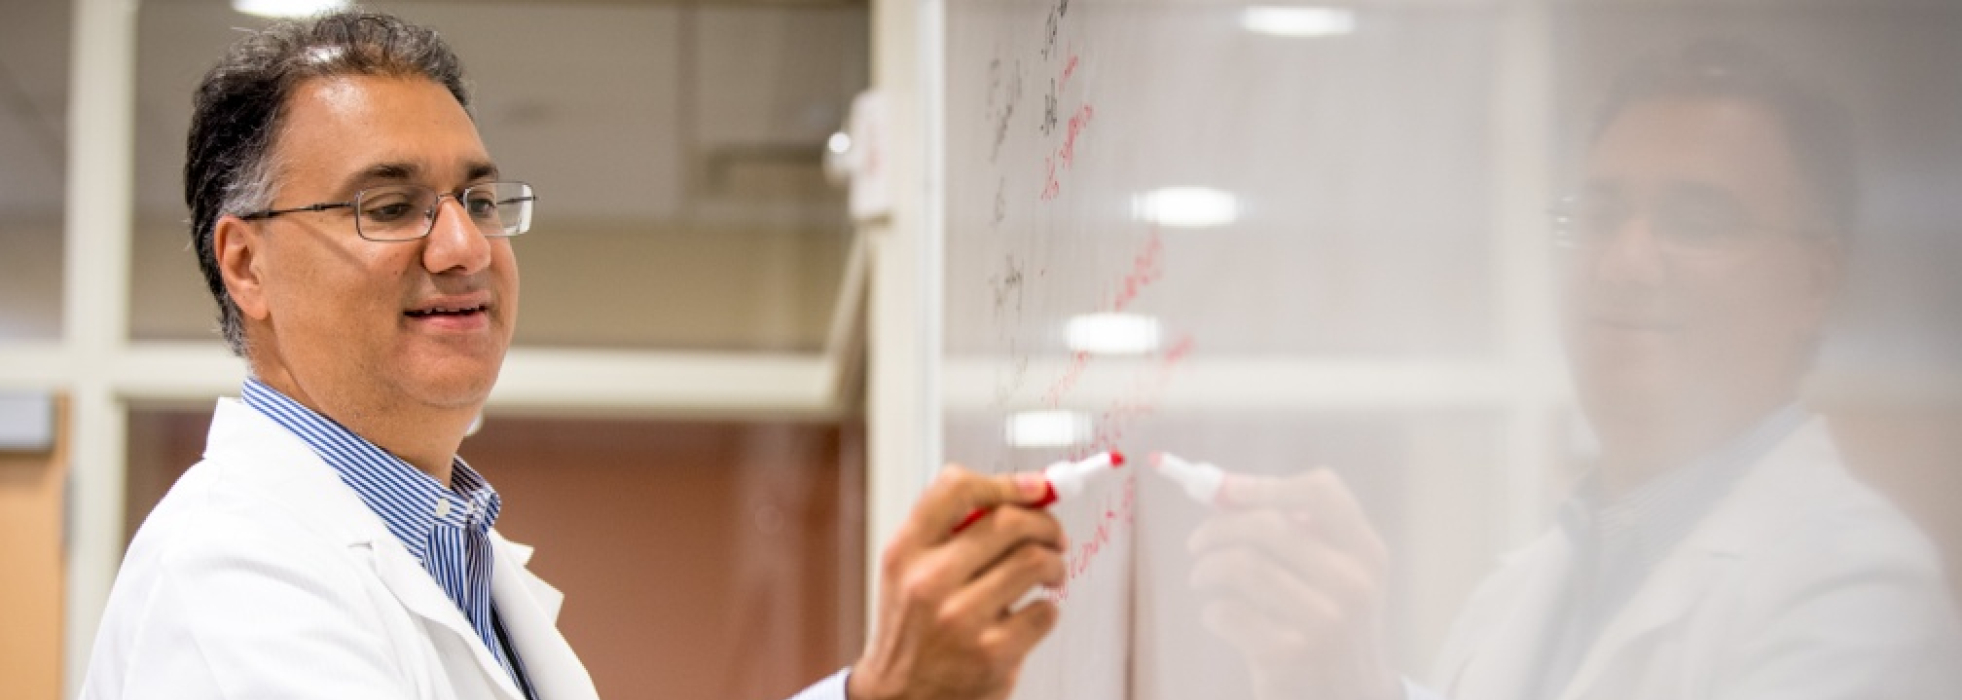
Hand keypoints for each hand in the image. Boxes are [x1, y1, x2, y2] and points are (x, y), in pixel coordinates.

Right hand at [848, 465, 1067, 699]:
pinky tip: (1032, 615)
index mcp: (905, 552)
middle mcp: (928, 581)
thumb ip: (950, 530)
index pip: (956, 490)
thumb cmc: (914, 627)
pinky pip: (1045, 612)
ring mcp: (960, 619)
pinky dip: (1048, 608)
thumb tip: (1025, 493)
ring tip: (1050, 573)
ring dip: (1054, 564)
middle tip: (1054, 536)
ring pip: (1035, 561)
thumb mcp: (908, 570)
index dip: (1006, 483)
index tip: (1036, 488)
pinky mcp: (991, 655)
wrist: (899, 698)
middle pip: (1009, 521)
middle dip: (1046, 523)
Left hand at [1187, 469, 1400, 699]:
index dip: (1265, 486)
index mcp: (1367, 555)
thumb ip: (1297, 533)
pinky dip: (1211, 611)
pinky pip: (1226, 611)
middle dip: (1217, 529)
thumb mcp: (1336, 577)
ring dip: (1206, 569)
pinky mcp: (1288, 655)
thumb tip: (1224, 490)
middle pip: (1267, 525)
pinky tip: (1219, 618)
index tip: (1227, 493)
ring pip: (1240, 565)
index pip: (1322, 493)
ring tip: (1201, 579)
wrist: (1347, 697)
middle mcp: (1353, 584)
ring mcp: (1323, 621)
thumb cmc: (1328, 625)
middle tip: (1197, 544)